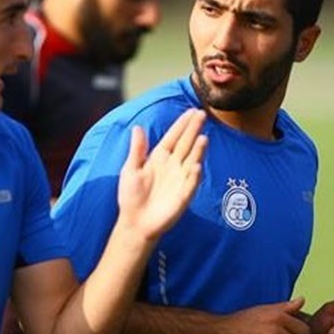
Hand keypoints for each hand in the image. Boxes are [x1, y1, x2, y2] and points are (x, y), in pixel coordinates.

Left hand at [117, 109, 207, 240]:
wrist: (135, 222)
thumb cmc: (131, 195)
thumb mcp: (130, 169)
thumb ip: (137, 149)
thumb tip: (138, 127)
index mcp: (159, 158)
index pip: (173, 137)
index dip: (182, 124)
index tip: (192, 111)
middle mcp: (173, 165)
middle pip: (186, 144)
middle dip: (193, 130)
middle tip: (202, 114)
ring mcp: (180, 179)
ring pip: (191, 160)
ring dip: (197, 150)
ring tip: (203, 137)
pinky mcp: (183, 195)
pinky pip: (191, 183)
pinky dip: (194, 175)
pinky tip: (195, 165)